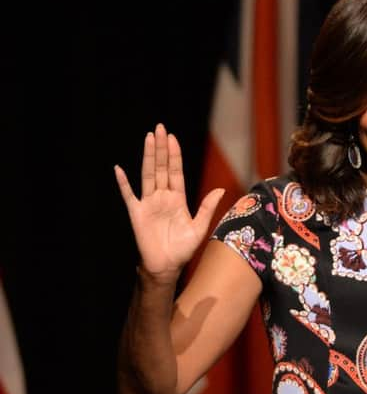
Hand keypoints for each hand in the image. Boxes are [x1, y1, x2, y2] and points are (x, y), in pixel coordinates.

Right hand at [114, 123, 224, 280]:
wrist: (166, 266)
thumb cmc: (183, 249)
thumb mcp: (199, 227)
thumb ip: (207, 207)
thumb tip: (221, 190)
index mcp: (178, 198)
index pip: (176, 171)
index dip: (174, 154)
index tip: (173, 138)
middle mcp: (162, 197)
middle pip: (161, 167)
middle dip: (161, 148)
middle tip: (160, 128)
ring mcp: (149, 203)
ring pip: (148, 174)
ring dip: (148, 157)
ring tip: (148, 138)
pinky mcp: (137, 213)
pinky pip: (128, 195)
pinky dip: (123, 183)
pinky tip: (119, 169)